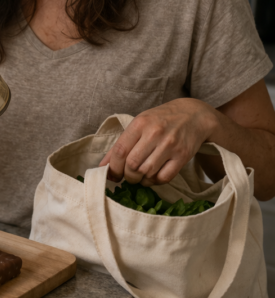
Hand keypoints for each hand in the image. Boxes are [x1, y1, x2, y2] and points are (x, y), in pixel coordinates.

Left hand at [99, 99, 218, 185]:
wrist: (194, 115)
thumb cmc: (161, 120)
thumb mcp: (139, 124)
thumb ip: (121, 144)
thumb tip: (103, 166)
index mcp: (140, 123)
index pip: (120, 151)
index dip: (113, 168)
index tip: (112, 175)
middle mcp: (154, 133)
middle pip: (132, 164)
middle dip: (127, 176)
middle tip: (128, 176)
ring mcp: (170, 145)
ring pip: (147, 172)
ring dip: (141, 180)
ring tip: (140, 176)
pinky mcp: (183, 156)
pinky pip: (164, 177)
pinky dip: (155, 181)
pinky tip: (153, 176)